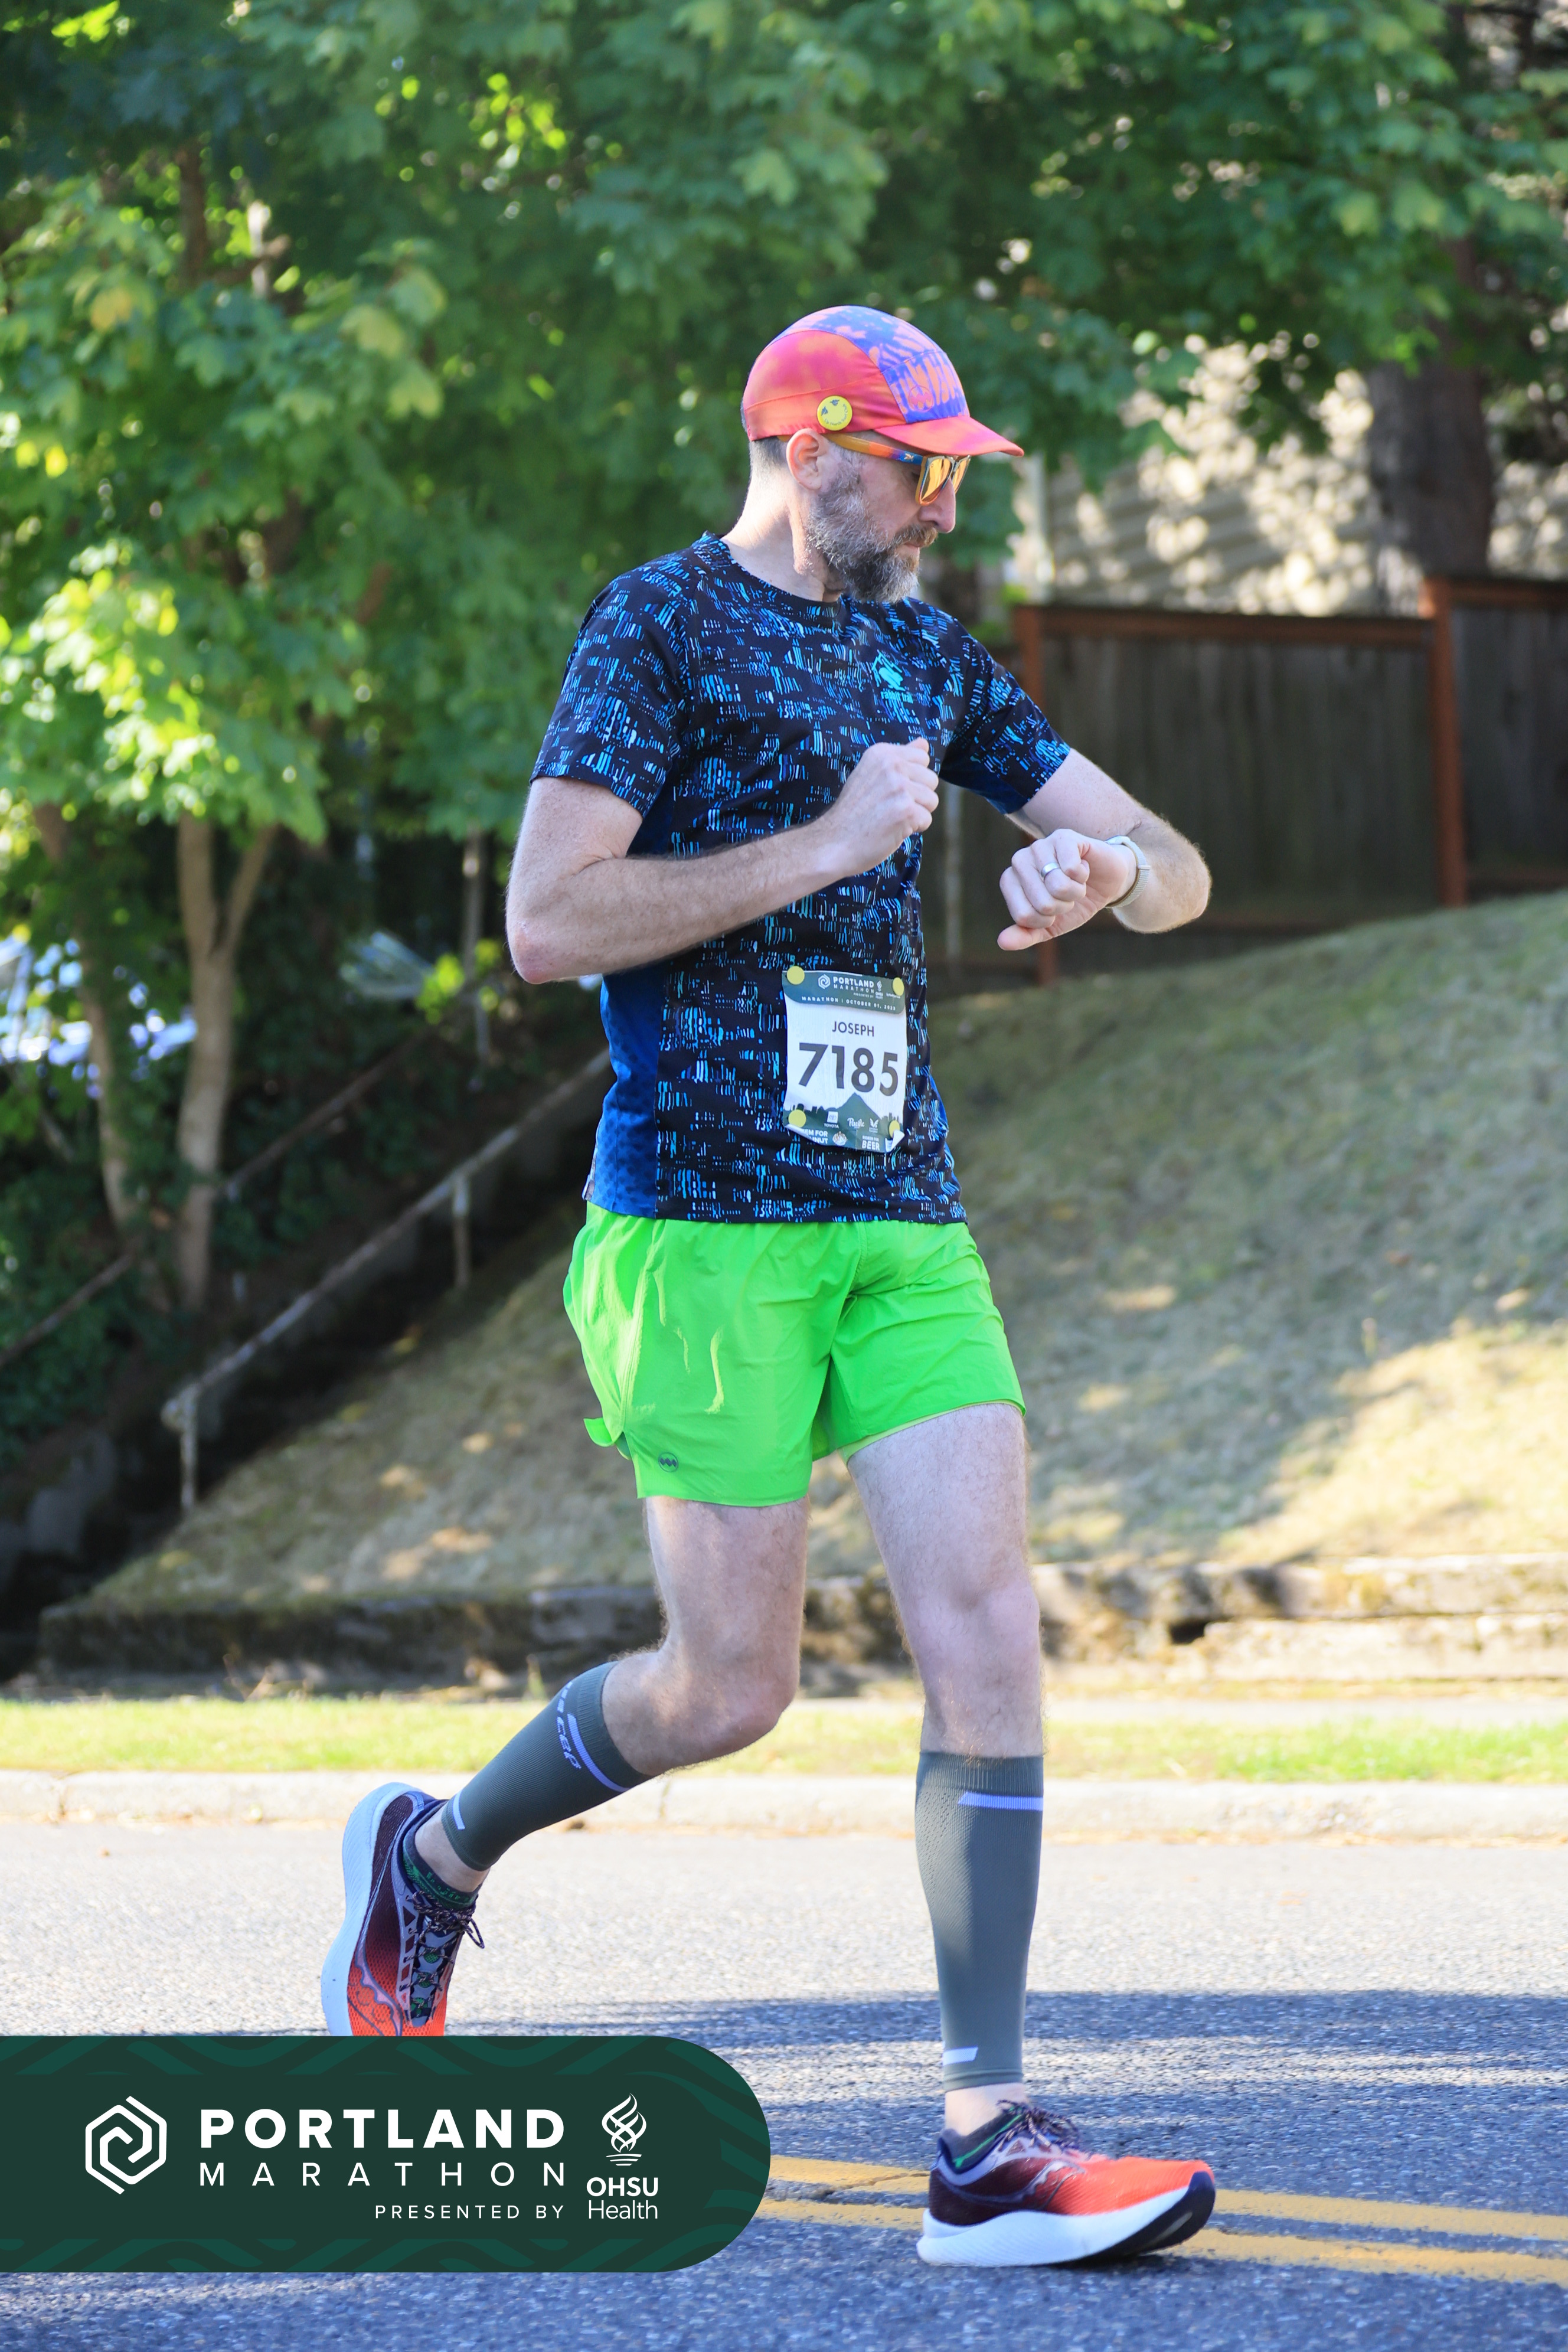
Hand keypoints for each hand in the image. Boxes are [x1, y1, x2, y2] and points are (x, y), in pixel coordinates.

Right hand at [817, 738, 938, 876]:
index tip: (890, 790)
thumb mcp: (871, 774)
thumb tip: (924, 743)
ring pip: (932, 800)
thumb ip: (899, 758)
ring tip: (892, 818)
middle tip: (890, 807)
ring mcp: (900, 787)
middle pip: (931, 779)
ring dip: (916, 813)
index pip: (922, 757)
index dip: (912, 778)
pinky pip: (926, 819)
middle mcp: (891, 765)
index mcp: (881, 753)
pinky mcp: (907, 810)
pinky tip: (892, 829)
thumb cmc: (853, 812)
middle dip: (917, 797)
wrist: (833, 841)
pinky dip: (912, 829)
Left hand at [997, 828, 1137, 950]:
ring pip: (1058, 886)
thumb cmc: (1073, 903)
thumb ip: (1025, 935)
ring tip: (1076, 881)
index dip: (1045, 920)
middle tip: (1067, 894)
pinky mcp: (1064, 837)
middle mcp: (1020, 860)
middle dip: (1063, 905)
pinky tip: (1083, 868)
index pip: (1024, 916)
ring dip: (1075, 891)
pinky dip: (1083, 876)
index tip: (1053, 910)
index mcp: (1010, 881)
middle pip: (1042, 903)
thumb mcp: (1049, 926)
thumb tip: (1003, 942)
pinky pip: (1071, 869)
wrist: (1104, 883)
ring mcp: (1040, 846)